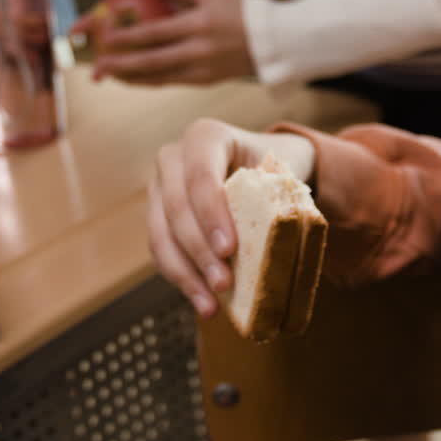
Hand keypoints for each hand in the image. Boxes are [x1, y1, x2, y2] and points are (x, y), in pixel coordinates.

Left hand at [88, 0, 254, 86]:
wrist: (271, 40)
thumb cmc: (237, 8)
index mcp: (198, 23)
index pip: (154, 32)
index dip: (127, 37)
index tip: (105, 37)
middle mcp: (199, 50)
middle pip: (151, 60)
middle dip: (121, 65)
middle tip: (97, 66)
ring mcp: (202, 69)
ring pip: (159, 77)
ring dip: (131, 77)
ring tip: (109, 75)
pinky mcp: (205, 81)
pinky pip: (170, 82)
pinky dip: (149, 81)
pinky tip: (133, 79)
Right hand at [147, 118, 315, 314]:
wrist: (261, 168)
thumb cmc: (275, 168)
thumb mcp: (281, 171)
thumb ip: (276, 195)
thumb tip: (283, 237)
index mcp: (204, 136)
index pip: (200, 174)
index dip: (211, 212)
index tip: (229, 249)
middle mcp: (173, 158)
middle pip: (176, 207)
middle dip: (199, 251)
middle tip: (223, 284)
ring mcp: (159, 188)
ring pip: (161, 234)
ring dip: (186, 273)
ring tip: (211, 304)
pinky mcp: (157, 217)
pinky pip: (161, 250)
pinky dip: (181, 278)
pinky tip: (203, 303)